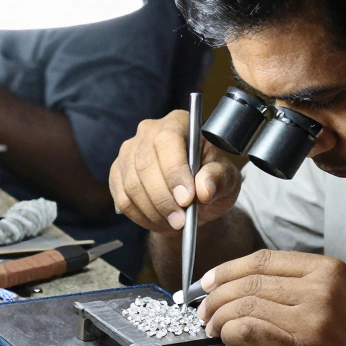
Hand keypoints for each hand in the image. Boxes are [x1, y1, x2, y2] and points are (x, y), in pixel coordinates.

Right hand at [109, 110, 242, 233]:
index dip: (174, 172)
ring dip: (153, 211)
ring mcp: (129, 151)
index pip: (168, 141)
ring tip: (174, 223)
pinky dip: (141, 216)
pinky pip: (122, 198)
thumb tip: (204, 189)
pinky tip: (159, 221)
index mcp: (179, 123)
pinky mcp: (118, 172)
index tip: (187, 199)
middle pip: (145, 165)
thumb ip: (219, 179)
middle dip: (163, 199)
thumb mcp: (227, 178)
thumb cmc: (211, 179)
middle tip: (181, 220)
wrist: (195, 195)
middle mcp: (149, 131)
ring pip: (132, 185)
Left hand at [196, 250, 345, 345]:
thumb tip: (247, 289)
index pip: (262, 259)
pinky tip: (229, 340)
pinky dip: (231, 333)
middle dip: (216, 295)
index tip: (209, 282)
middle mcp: (320, 288)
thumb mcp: (339, 302)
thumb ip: (299, 290)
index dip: (227, 270)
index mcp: (328, 270)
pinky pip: (250, 331)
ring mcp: (312, 318)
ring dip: (219, 317)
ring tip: (213, 328)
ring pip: (245, 304)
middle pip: (249, 280)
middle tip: (203, 310)